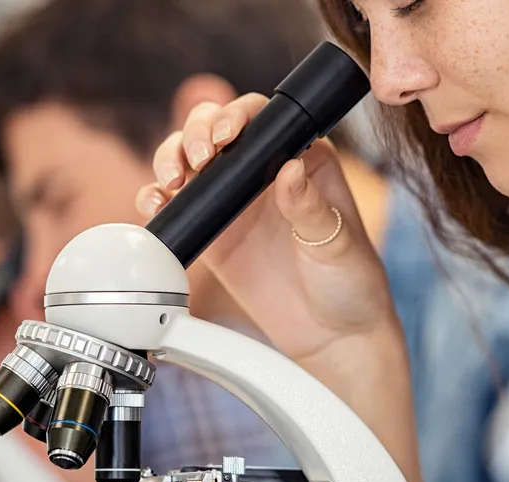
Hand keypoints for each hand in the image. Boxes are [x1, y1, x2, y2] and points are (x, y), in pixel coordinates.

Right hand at [136, 95, 427, 481]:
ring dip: (170, 160)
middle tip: (197, 162)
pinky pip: (177, 207)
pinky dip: (158, 200)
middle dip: (195, 134)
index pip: (262, 119)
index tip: (226, 138)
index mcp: (303, 159)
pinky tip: (158, 204)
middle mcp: (263, 174)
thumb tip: (290, 171)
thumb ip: (310, 208)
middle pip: (214, 131)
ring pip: (188, 161)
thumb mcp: (338, 244)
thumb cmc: (351, 284)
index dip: (236, 117)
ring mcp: (234, 203)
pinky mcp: (212, 235)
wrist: (332, 337)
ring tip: (172, 181)